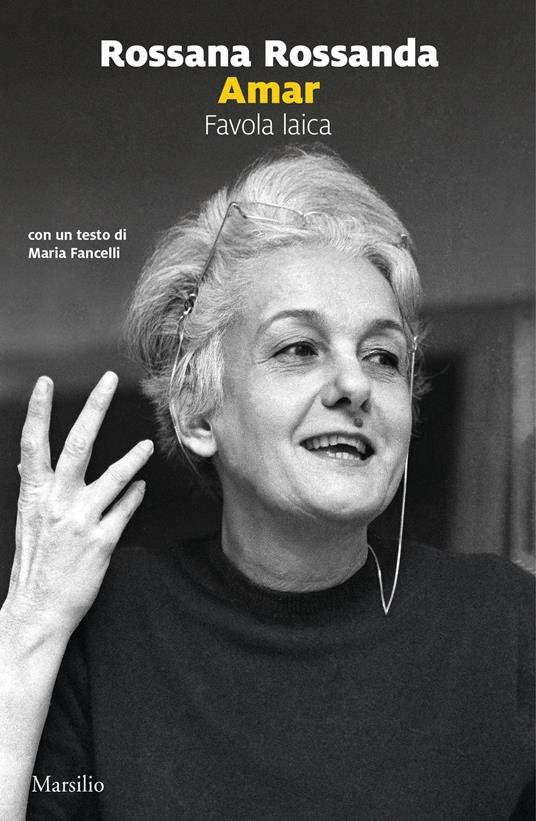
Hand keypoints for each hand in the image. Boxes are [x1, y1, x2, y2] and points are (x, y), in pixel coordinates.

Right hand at [8, 371, 152, 637]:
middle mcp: (56, 502)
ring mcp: (80, 521)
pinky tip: (141, 488)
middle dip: (95, 407)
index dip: (37, 411)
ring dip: (133, 458)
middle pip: (79, 444)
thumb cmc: (34, 563)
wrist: (37, 610)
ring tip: (146, 445)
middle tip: (109, 379)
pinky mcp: (102, 542)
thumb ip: (37, 489)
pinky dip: (134, 496)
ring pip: (114, 476)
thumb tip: (36, 462)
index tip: (43, 382)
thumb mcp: (28, 520)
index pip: (32, 443)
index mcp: (33, 494)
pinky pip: (125, 509)